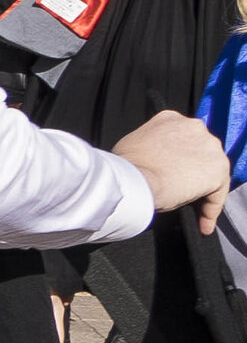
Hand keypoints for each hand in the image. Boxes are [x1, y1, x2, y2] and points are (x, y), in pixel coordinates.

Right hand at [118, 112, 232, 234]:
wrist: (134, 179)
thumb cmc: (125, 166)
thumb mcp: (132, 145)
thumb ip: (148, 147)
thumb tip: (150, 161)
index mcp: (171, 119)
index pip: (182, 139)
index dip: (178, 157)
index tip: (172, 173)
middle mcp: (194, 127)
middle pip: (200, 153)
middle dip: (192, 171)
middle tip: (180, 191)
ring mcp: (209, 147)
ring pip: (211, 172)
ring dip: (202, 190)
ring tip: (191, 211)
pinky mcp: (218, 170)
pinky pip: (217, 194)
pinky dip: (211, 210)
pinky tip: (202, 223)